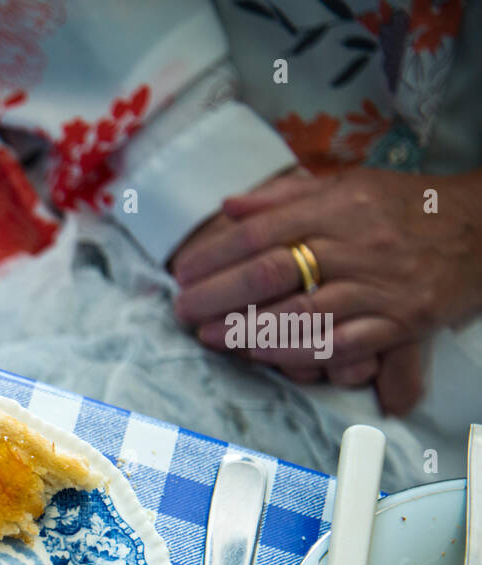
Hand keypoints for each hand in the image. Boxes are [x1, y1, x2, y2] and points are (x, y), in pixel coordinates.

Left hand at [169, 167, 481, 414]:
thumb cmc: (407, 206)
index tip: (182, 273)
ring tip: (210, 337)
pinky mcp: (403, 320)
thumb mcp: (349, 185)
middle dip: (219, 296)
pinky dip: (299, 352)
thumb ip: (287, 197)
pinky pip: (343, 343)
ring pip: (302, 313)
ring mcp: (381, 284)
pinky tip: (264, 354)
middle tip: (183, 311)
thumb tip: (230, 206)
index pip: (262, 231)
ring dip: (247, 330)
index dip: (216, 255)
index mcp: (339, 206)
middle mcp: (357, 243)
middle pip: (272, 272)